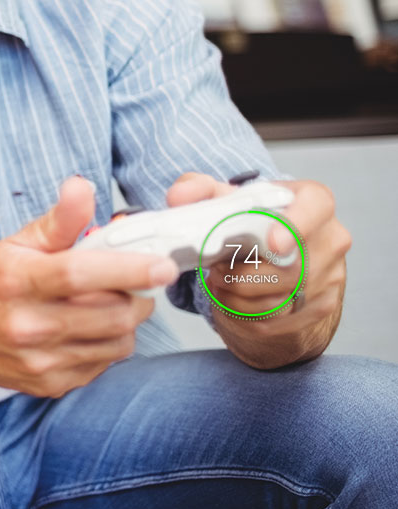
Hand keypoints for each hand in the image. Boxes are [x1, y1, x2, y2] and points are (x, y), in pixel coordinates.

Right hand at [0, 176, 179, 397]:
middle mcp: (27, 325)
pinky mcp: (51, 384)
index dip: (127, 269)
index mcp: (18, 281)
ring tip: (112, 303)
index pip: (79, 275)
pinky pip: (105, 363)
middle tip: (137, 280)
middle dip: (138, 294)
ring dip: (128, 320)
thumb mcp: (19, 242)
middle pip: (111, 314)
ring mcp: (40, 360)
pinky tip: (91, 328)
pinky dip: (110, 343)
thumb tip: (82, 186)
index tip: (162, 265)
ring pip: (118, 342)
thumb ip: (60, 219)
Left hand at [167, 173, 348, 367]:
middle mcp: (331, 238)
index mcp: (313, 202)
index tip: (271, 244)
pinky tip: (234, 299)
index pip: (314, 207)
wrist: (278, 260)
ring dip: (237, 294)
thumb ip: (198, 190)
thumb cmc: (254, 224)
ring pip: (279, 297)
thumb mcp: (227, 200)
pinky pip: (276, 318)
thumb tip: (179, 197)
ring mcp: (330, 275)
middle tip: (216, 269)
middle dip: (242, 273)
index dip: (294, 226)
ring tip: (221, 281)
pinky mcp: (321, 307)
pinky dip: (244, 312)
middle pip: (289, 266)